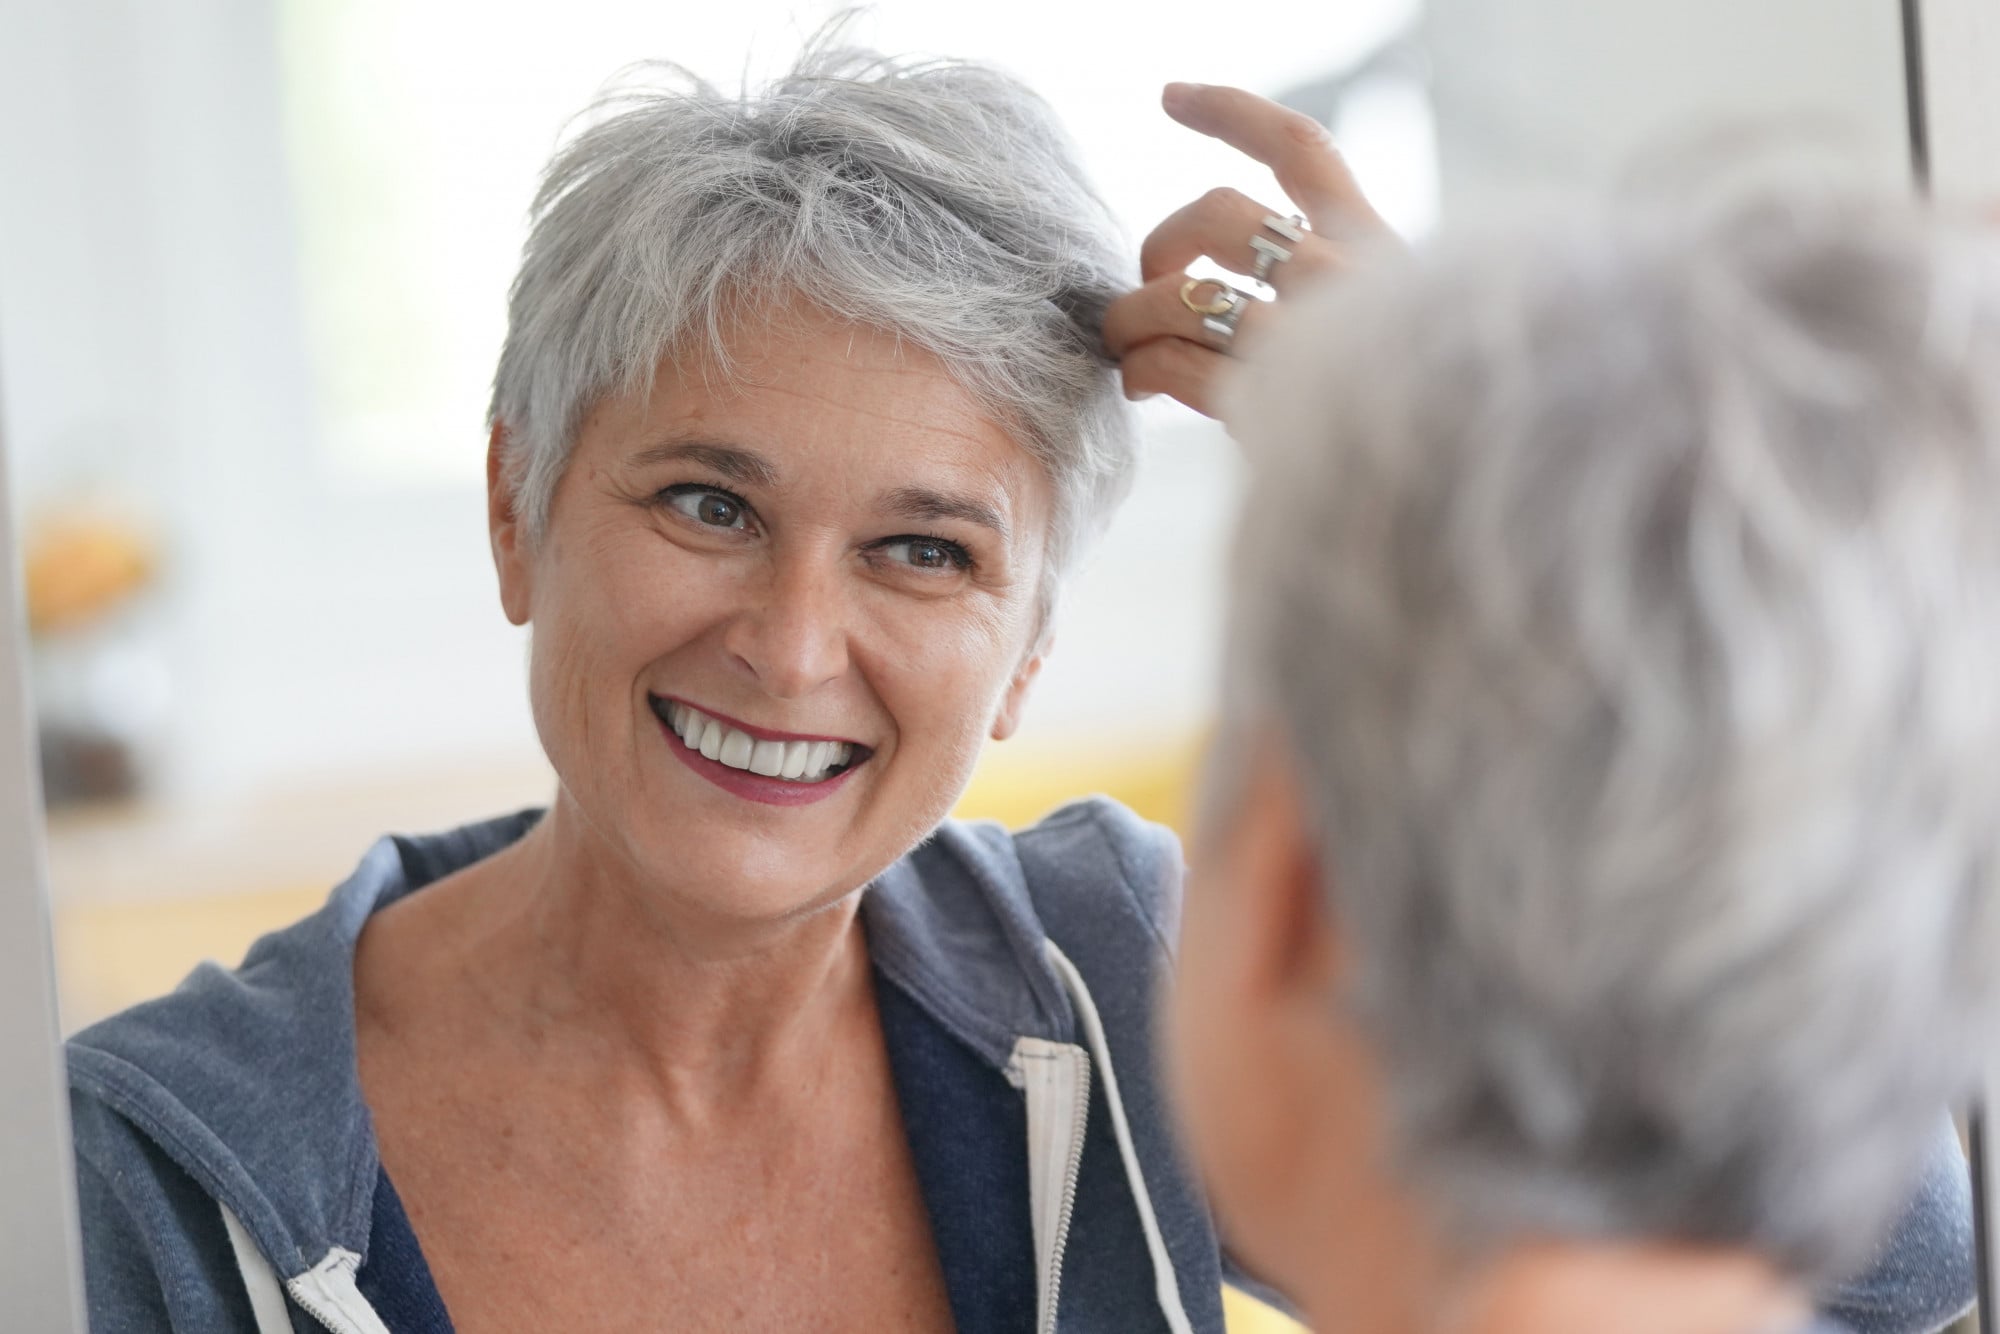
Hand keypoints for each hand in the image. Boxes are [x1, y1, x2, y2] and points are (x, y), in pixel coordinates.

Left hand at [1103, 83, 1393, 416]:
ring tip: (1125, 347)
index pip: (1302, 150)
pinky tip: (1141, 387)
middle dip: (1163, 241)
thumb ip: (1325, 295)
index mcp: (1383, 251)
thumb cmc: (1407, 432)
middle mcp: (1351, 279)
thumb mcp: (1388, 336)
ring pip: (1179, 291)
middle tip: (1151, 287)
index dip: (1231, 113)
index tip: (1171, 97)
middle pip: (1220, 212)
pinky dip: (1140, 369)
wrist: (1450, 508)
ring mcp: (1311, 336)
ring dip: (1132, 318)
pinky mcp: (1268, 399)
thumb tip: (1217, 285)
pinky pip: (1171, 362)